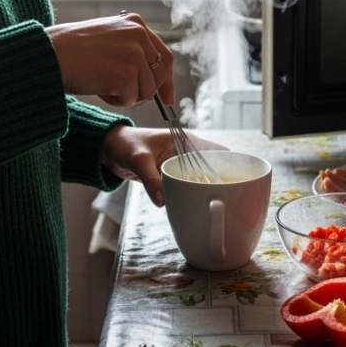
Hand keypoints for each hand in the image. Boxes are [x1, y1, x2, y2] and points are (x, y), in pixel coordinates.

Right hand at [46, 12, 173, 106]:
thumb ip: (131, 51)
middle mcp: (139, 35)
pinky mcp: (125, 73)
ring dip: (126, 96)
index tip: (166, 98)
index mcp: (136, 24)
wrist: (49, 54)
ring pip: (146, 91)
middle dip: (145, 92)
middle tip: (122, 95)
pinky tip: (98, 89)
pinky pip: (130, 99)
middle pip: (159, 76)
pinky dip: (115, 101)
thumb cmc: (71, 51)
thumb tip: (155, 79)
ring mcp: (134, 54)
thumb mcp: (108, 39)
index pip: (164, 55)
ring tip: (102, 85)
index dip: (166, 80)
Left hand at [99, 125, 227, 206]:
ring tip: (215, 205)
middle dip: (218, 182)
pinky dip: (191, 195)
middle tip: (226, 199)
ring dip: (205, 190)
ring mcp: (180, 165)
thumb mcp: (138, 160)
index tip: (235, 181)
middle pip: (211, 168)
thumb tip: (162, 201)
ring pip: (200, 179)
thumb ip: (150, 179)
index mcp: (184, 140)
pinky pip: (186, 186)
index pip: (214, 151)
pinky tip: (196, 206)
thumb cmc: (125, 145)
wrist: (109, 150)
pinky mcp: (172, 176)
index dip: (227, 165)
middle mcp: (186, 152)